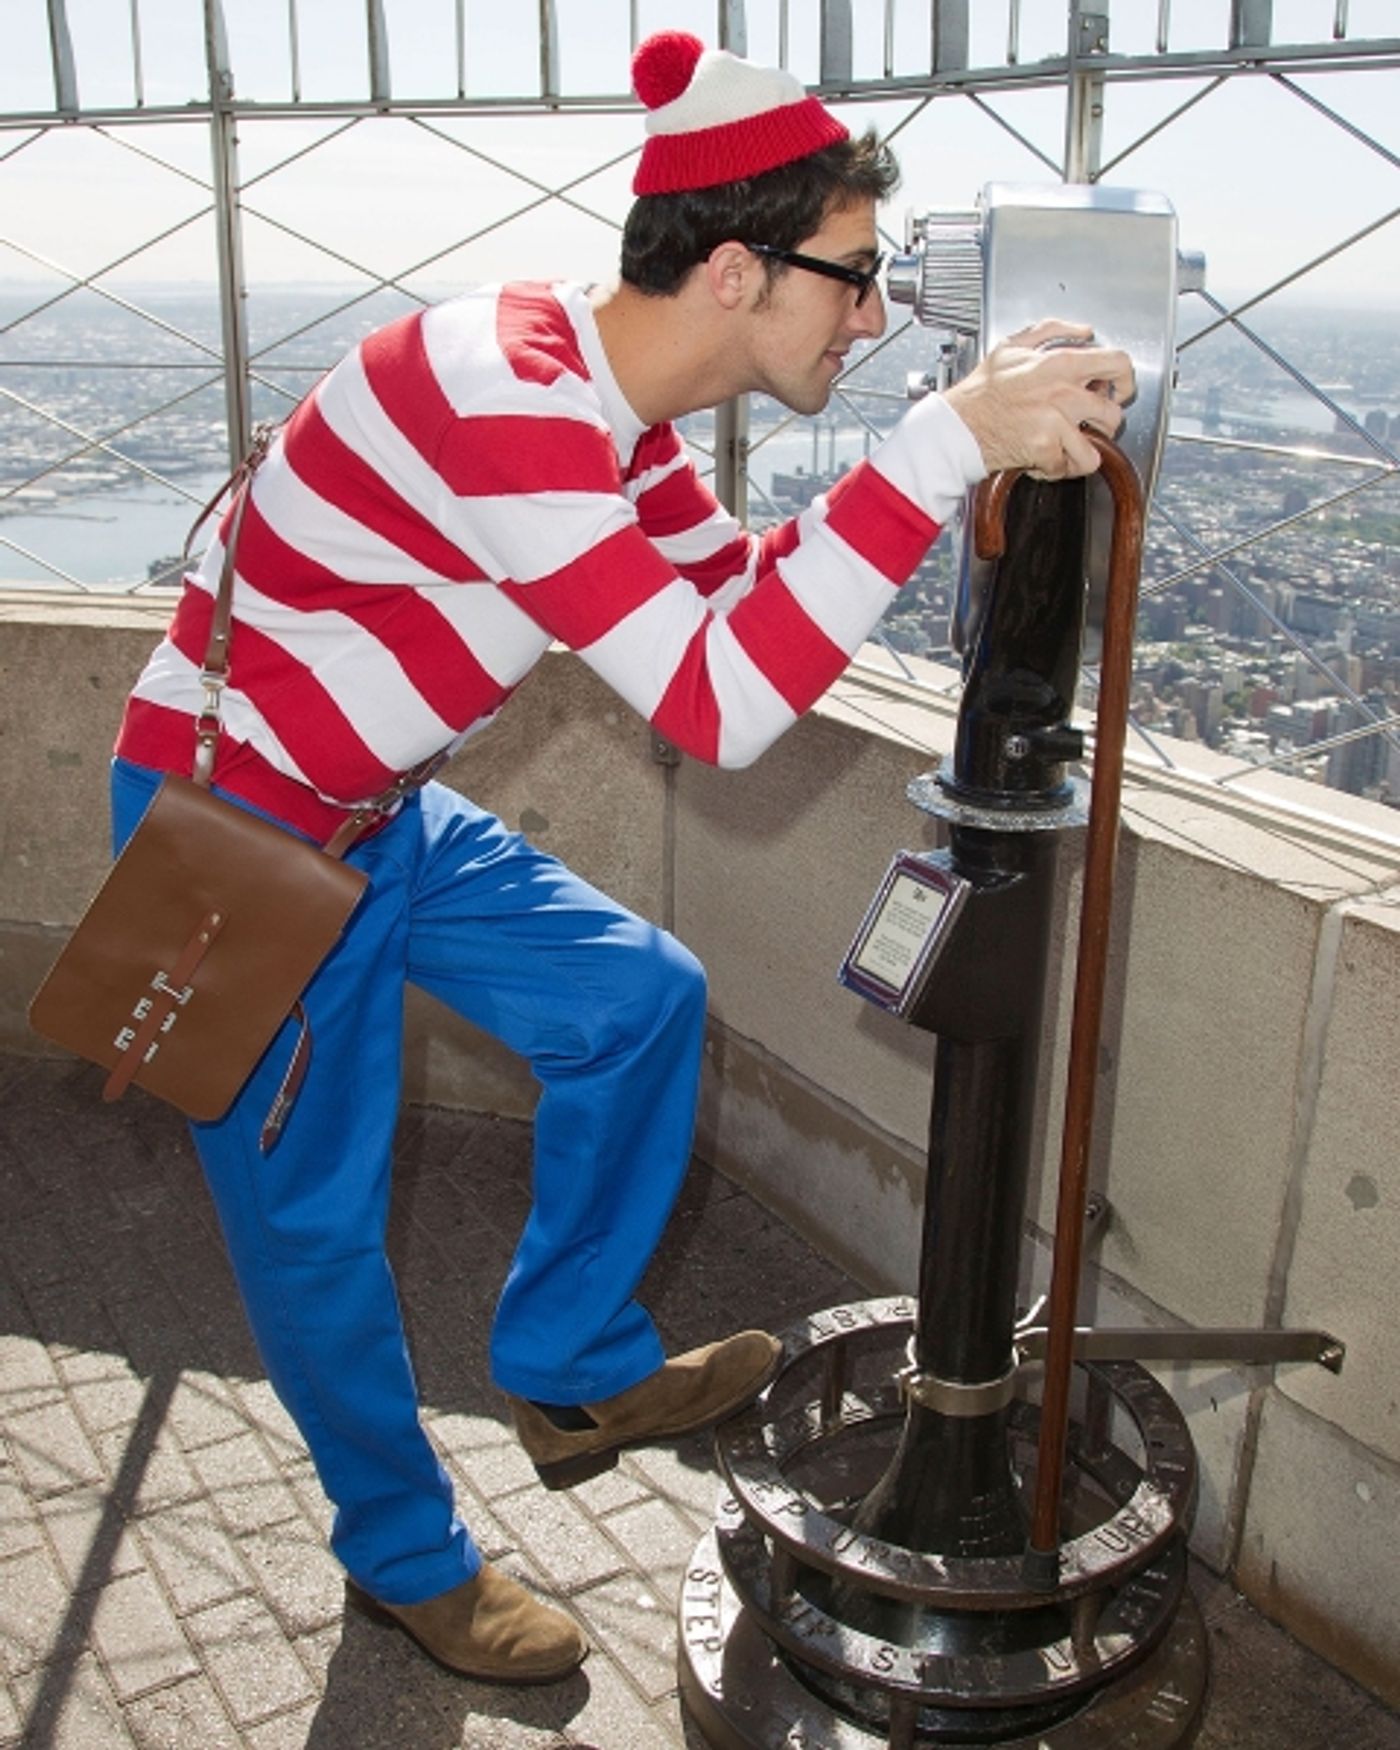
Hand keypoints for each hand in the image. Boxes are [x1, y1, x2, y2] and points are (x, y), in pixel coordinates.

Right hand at [942, 319, 1134, 479]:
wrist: (957, 428)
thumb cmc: (980, 392)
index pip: (1118, 363)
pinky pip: (1068, 467)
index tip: (1116, 391)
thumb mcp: (1012, 347)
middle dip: (1102, 425)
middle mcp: (1063, 392)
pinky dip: (1056, 468)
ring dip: (1082, 452)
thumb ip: (1052, 331)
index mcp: (1060, 363)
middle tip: (1086, 426)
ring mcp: (1055, 423)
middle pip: (1113, 413)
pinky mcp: (1045, 449)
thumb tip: (1084, 332)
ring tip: (1064, 447)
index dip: (1124, 380)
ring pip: (1096, 448)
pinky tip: (1042, 457)